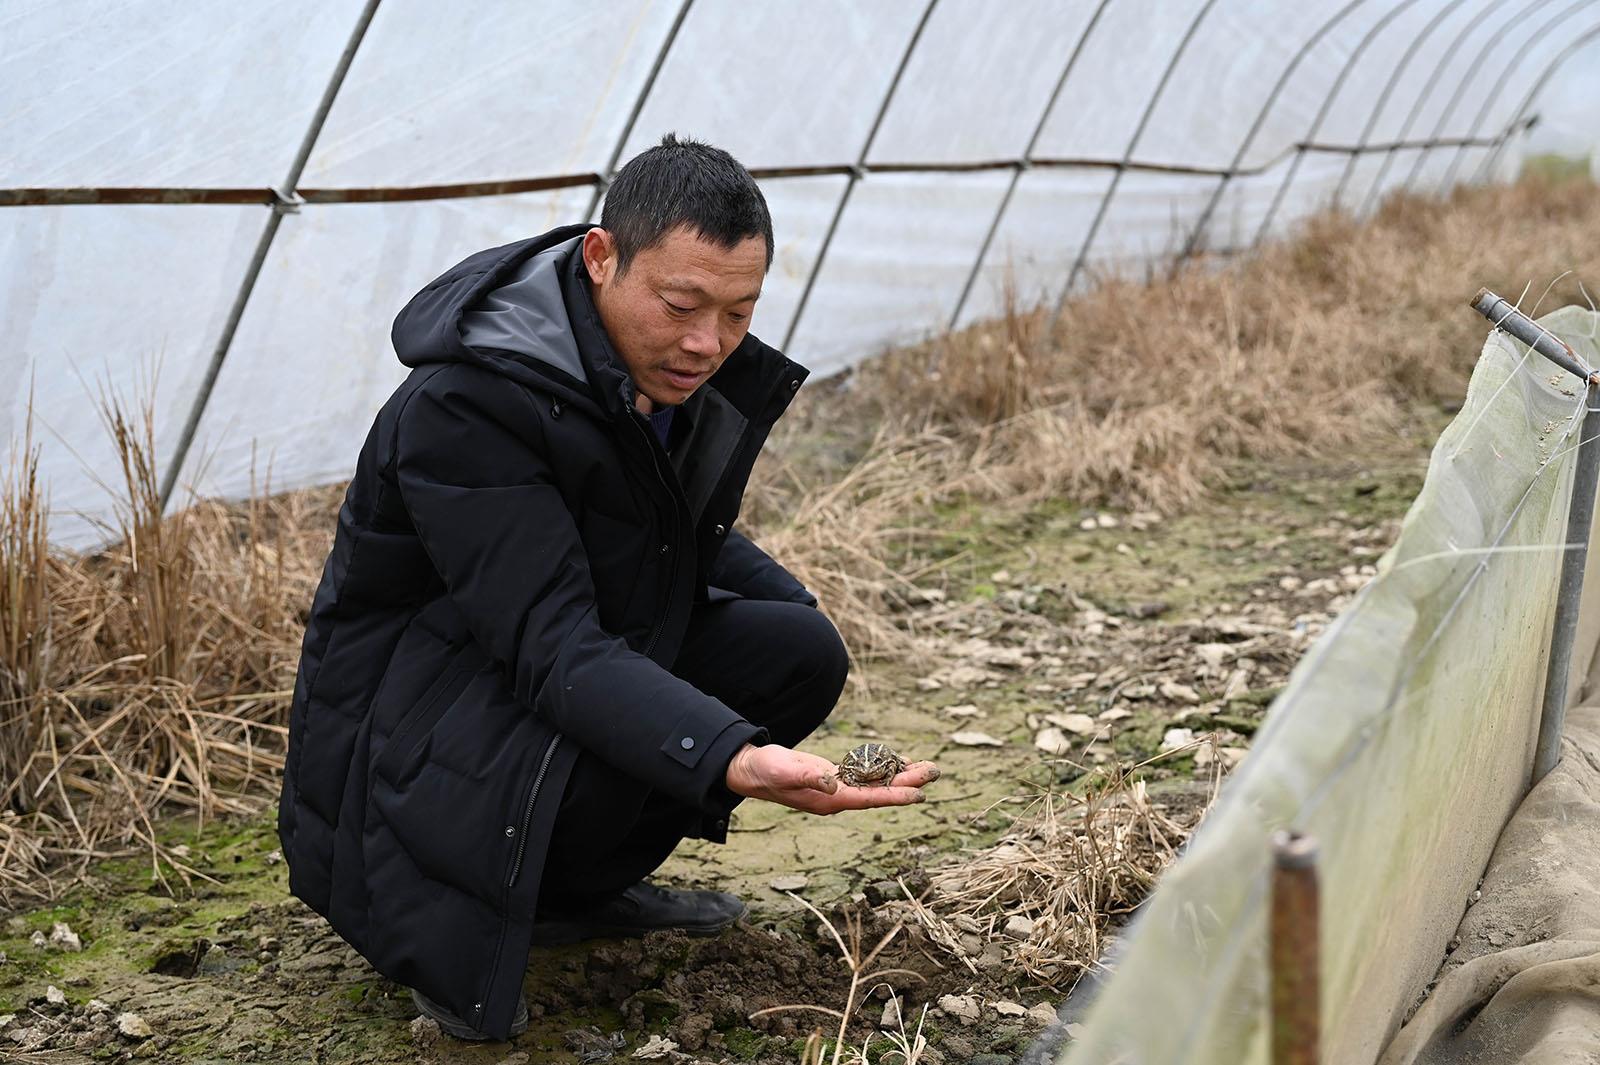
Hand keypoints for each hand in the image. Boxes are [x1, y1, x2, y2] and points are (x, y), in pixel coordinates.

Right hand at [724, 743, 939, 814]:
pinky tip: (898, 763)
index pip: (869, 799)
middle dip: (907, 782)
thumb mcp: (784, 771)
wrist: (751, 770)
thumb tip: (834, 782)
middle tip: (935, 772)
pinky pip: (864, 775)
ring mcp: (836, 788)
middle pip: (879, 791)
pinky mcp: (833, 777)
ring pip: (875, 783)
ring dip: (900, 775)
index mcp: (829, 800)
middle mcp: (837, 797)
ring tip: (926, 767)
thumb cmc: (766, 771)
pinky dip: (882, 768)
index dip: (894, 795)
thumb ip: (808, 776)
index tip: (919, 793)